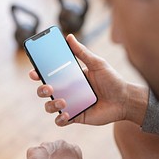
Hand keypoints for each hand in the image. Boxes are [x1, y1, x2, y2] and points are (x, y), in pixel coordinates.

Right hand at [29, 34, 147, 126]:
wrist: (124, 100)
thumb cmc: (112, 80)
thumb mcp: (97, 64)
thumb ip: (82, 52)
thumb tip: (69, 37)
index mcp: (69, 77)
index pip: (49, 75)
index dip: (38, 73)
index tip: (34, 72)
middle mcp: (67, 91)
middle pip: (45, 91)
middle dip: (41, 90)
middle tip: (48, 87)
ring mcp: (70, 105)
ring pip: (49, 107)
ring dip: (51, 105)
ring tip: (63, 102)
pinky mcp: (75, 117)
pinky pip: (61, 121)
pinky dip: (60, 119)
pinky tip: (67, 114)